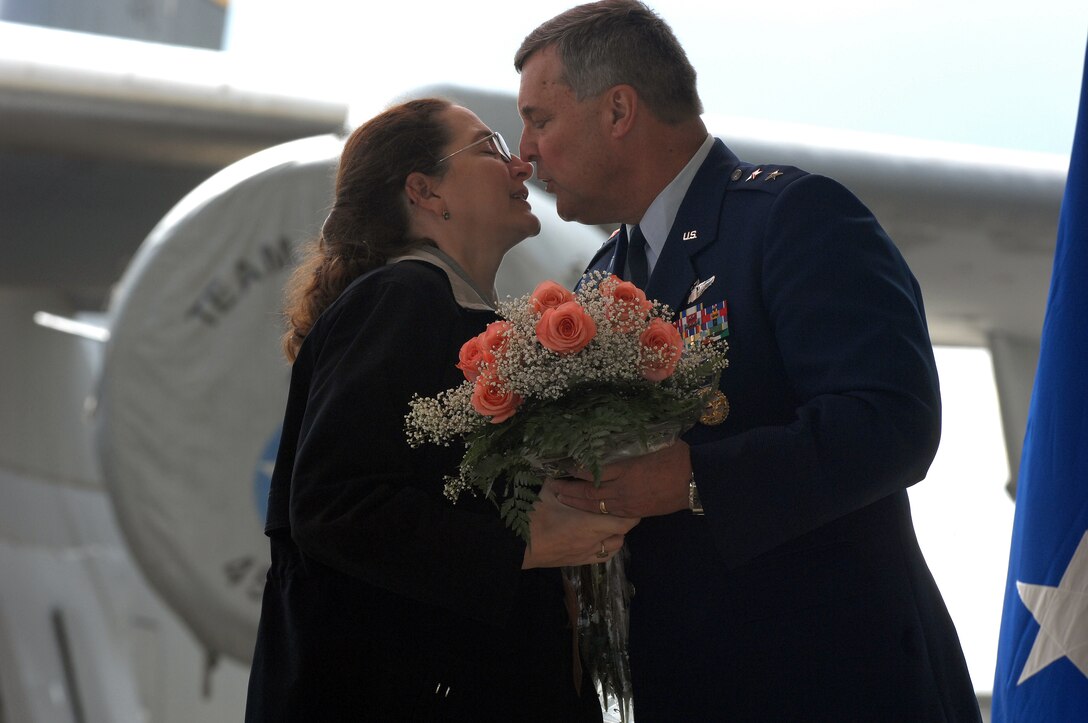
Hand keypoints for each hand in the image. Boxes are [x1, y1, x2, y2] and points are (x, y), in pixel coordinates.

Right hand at [522, 479, 639, 568]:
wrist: (517, 546)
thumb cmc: (533, 518)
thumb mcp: (546, 492)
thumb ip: (560, 479)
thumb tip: (567, 465)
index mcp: (589, 524)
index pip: (624, 522)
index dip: (631, 514)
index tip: (630, 502)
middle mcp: (593, 541)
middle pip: (622, 535)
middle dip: (624, 522)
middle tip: (619, 509)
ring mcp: (586, 554)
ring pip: (614, 547)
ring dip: (616, 536)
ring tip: (608, 523)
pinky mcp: (578, 562)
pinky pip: (602, 557)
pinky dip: (606, 548)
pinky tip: (599, 539)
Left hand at [552, 440, 691, 517]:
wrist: (696, 480)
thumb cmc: (677, 457)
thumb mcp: (652, 444)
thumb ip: (631, 445)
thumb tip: (615, 437)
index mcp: (627, 469)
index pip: (594, 471)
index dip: (576, 470)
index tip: (563, 466)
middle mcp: (624, 488)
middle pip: (590, 492)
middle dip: (570, 491)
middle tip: (554, 487)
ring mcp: (629, 503)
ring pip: (597, 506)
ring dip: (579, 503)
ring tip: (564, 499)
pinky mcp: (636, 513)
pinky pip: (611, 513)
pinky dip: (596, 511)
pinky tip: (587, 508)